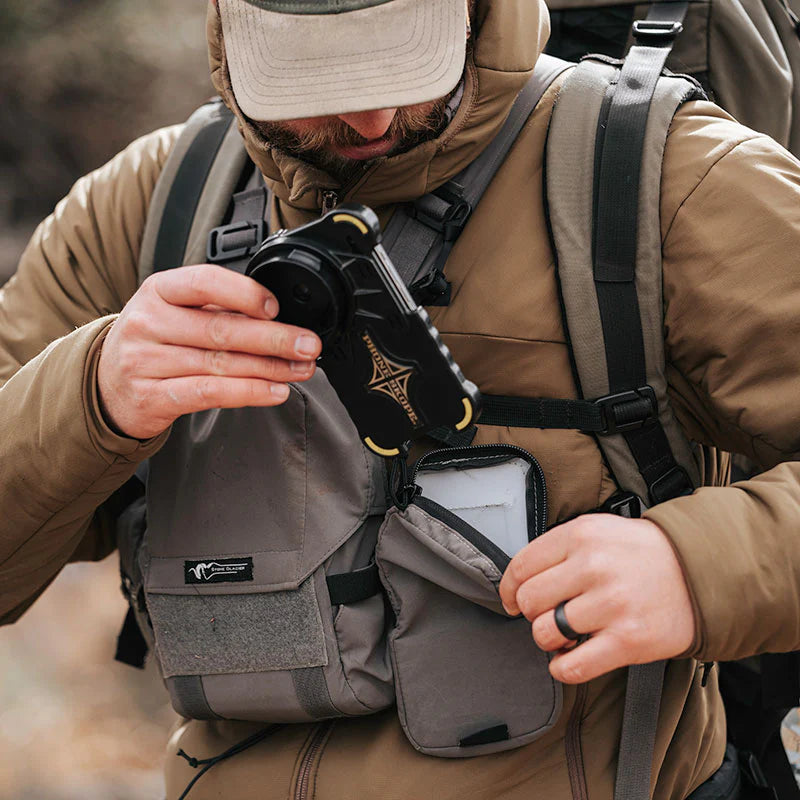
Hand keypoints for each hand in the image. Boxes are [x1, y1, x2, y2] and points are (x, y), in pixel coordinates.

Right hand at [98, 264, 321, 438]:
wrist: (105, 385)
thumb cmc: (153, 341)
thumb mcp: (173, 311)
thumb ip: (217, 309)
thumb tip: (279, 317)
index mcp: (159, 290)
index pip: (204, 282)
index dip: (244, 293)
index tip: (277, 307)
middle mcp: (148, 322)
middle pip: (221, 329)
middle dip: (274, 338)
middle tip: (308, 345)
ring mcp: (146, 361)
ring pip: (220, 364)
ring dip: (271, 368)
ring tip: (301, 369)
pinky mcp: (152, 397)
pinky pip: (209, 393)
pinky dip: (249, 392)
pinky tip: (276, 391)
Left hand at [498, 514, 694, 683]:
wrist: (701, 571)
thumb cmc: (642, 553)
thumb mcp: (598, 529)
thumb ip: (559, 548)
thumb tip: (519, 581)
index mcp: (581, 535)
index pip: (521, 566)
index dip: (508, 589)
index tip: (510, 600)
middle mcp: (593, 566)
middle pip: (528, 601)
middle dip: (531, 613)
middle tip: (548, 614)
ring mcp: (611, 604)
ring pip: (544, 633)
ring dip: (548, 640)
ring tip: (565, 634)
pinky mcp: (628, 640)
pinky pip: (572, 666)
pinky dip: (562, 668)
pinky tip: (569, 658)